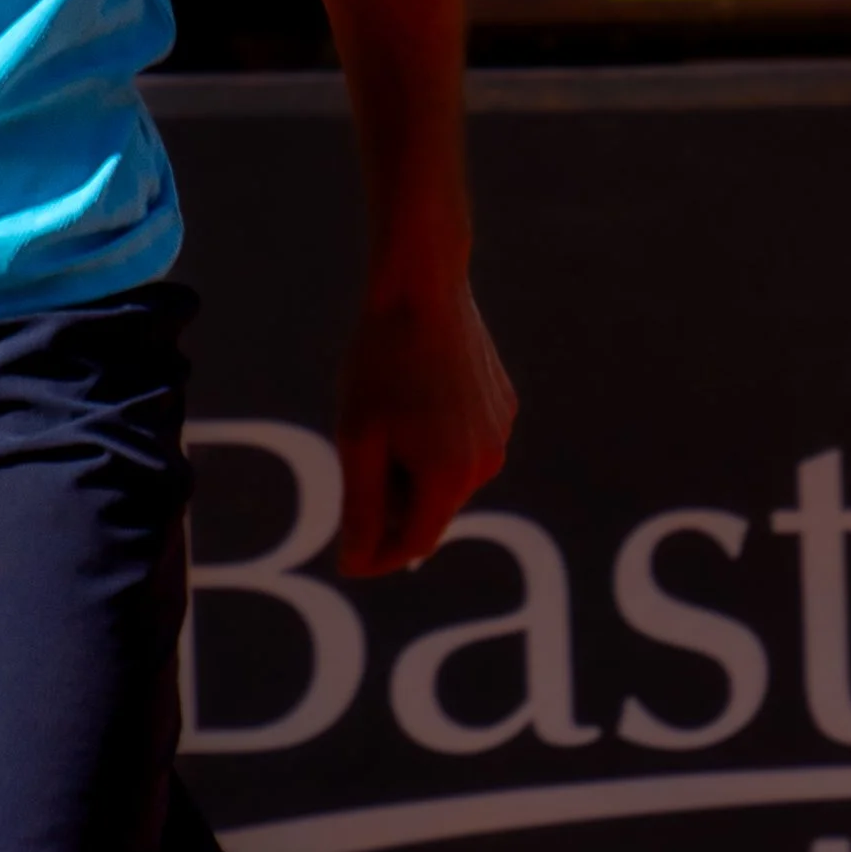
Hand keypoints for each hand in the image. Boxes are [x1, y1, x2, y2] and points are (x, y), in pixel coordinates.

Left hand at [335, 276, 516, 576]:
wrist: (422, 287)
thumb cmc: (380, 361)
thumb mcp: (357, 439)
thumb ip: (361, 509)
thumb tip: (357, 564)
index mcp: (450, 477)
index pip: (415, 544)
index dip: (378, 554)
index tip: (346, 555)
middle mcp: (487, 463)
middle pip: (431, 509)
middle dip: (393, 501)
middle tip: (357, 453)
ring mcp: (501, 433)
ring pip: (447, 474)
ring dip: (413, 466)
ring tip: (383, 413)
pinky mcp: (504, 405)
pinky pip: (463, 440)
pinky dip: (434, 435)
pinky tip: (413, 393)